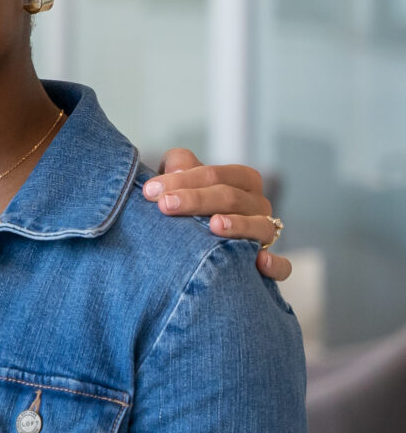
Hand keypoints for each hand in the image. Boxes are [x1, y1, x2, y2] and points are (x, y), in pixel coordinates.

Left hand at [141, 149, 288, 281]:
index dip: (184, 179)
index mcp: (241, 180)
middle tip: (165, 206)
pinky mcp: (270, 262)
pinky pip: (282, 266)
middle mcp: (257, 205)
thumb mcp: (183, 180)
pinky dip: (275, 264)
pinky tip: (260, 262)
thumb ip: (179, 166)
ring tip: (214, 225)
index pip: (216, 175)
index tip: (151, 191)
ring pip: (260, 226)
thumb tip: (175, 169)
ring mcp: (266, 233)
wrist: (200, 242)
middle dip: (197, 199)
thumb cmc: (191, 203)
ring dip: (238, 225)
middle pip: (232, 197)